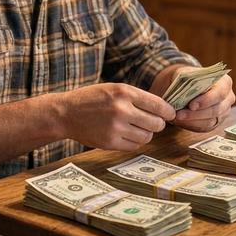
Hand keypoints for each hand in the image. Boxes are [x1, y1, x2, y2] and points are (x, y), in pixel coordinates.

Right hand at [56, 83, 175, 150]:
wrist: (66, 113)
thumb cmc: (91, 99)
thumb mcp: (113, 89)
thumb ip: (136, 97)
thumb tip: (163, 109)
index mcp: (124, 92)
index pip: (158, 105)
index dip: (168, 111)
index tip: (169, 114)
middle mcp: (122, 110)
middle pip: (156, 123)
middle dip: (158, 124)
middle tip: (153, 123)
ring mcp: (116, 128)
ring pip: (147, 136)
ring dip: (145, 134)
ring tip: (136, 128)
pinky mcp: (110, 143)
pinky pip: (134, 146)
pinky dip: (134, 142)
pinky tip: (126, 135)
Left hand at [171, 73, 234, 131]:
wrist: (186, 86)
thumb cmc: (189, 78)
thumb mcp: (186, 74)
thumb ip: (186, 82)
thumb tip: (182, 97)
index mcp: (225, 83)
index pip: (220, 93)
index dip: (206, 100)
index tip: (191, 105)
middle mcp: (227, 98)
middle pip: (216, 110)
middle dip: (196, 114)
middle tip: (179, 114)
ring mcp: (223, 112)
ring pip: (209, 121)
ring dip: (191, 120)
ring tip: (177, 117)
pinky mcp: (215, 122)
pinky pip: (204, 128)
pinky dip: (191, 125)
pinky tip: (181, 121)